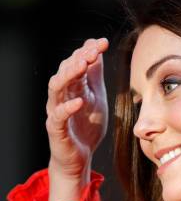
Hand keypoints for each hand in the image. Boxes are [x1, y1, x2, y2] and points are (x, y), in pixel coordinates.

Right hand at [46, 37, 108, 178]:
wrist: (80, 158)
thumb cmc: (87, 127)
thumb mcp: (97, 98)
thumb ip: (95, 76)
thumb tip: (97, 50)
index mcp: (72, 87)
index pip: (77, 62)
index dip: (88, 51)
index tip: (103, 42)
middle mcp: (62, 95)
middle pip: (65, 71)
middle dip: (79, 58)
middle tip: (94, 51)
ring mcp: (56, 111)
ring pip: (57, 88)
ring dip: (69, 75)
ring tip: (83, 66)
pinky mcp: (56, 129)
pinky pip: (58, 116)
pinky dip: (68, 108)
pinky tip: (80, 102)